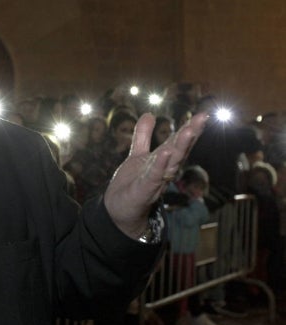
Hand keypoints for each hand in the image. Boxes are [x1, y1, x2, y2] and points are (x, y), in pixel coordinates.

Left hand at [103, 112, 207, 238]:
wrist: (119, 210)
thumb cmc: (132, 183)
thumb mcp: (138, 155)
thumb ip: (143, 136)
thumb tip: (150, 114)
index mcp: (163, 159)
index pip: (178, 141)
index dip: (190, 128)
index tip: (204, 114)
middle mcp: (164, 169)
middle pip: (180, 149)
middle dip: (191, 134)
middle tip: (203, 118)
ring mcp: (156, 180)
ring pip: (172, 162)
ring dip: (180, 147)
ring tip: (189, 131)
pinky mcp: (145, 190)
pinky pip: (154, 176)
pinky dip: (160, 166)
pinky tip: (165, 154)